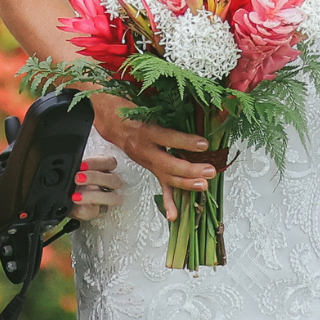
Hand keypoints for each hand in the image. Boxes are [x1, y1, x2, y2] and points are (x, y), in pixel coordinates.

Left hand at [69, 155, 123, 221]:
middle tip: (77, 178)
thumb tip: (67, 166)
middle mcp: (107, 184)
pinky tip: (74, 206)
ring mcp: (103, 199)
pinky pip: (93, 211)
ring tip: (75, 196)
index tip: (82, 165)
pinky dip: (83, 209)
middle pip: (113, 180)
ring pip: (111, 198)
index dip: (97, 163)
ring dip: (93, 196)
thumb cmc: (70, 180)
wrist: (60, 197)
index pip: (109, 162)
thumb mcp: (72, 171)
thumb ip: (74, 168)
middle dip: (95, 178)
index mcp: (103, 169)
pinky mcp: (94, 211)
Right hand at [92, 101, 213, 221]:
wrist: (110, 121)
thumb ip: (169, 107)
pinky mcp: (151, 168)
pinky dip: (168, 202)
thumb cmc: (130, 109)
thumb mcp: (146, 103)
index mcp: (144, 131)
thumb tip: (199, 106)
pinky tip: (173, 215)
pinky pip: (161, 186)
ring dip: (186, 184)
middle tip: (209, 170)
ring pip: (168, 177)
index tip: (204, 144)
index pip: (167, 138)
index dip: (185, 142)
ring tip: (203, 185)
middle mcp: (145, 149)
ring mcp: (148, 161)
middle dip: (190, 169)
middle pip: (168, 164)